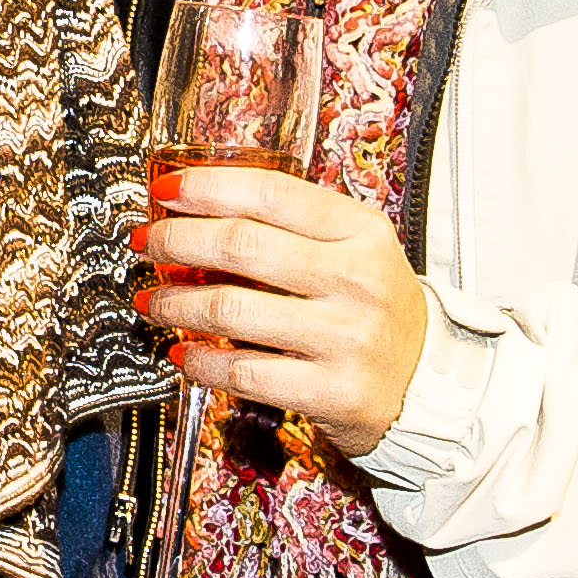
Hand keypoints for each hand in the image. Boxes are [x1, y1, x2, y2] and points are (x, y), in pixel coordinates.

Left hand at [137, 162, 431, 453]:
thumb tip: (200, 210)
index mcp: (363, 232)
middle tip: (147, 241)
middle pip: (241, 245)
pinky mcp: (333, 391)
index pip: (272, 193)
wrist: (429, 388)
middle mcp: (357, 279)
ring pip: (232, 308)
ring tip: (153, 299)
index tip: (165, 188)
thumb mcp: (356, 251)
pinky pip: (244, 371)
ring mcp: (347, 338)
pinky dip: (201, 361)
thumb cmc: (377, 311)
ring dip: (177, 302)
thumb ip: (294, 227)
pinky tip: (183, 352)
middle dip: (177, 240)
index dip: (208, 186)